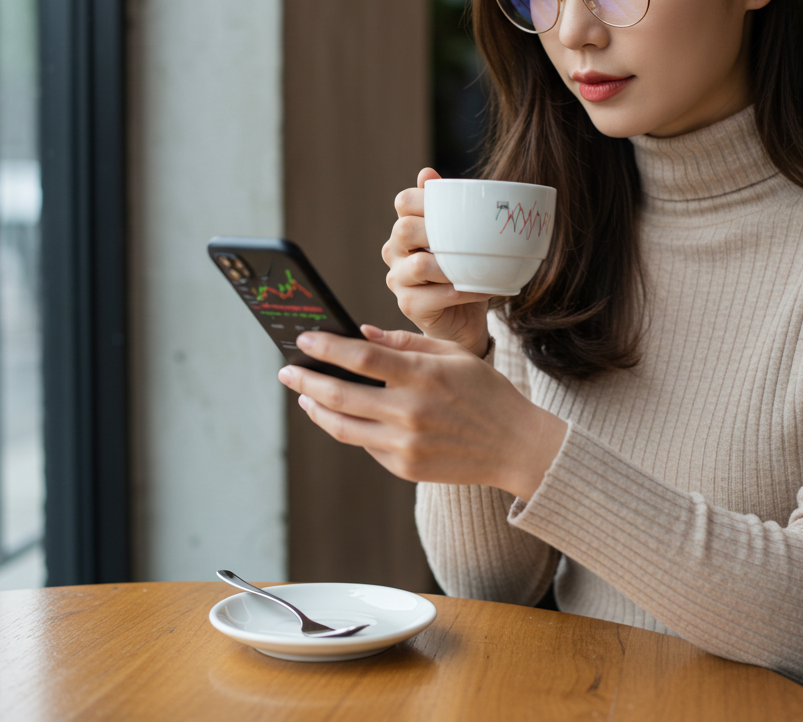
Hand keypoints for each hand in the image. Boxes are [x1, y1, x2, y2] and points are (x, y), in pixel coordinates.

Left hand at [278, 326, 567, 501]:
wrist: (515, 446)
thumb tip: (361, 334)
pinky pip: (366, 445)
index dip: (327, 347)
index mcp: (424, 376)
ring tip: (304, 395)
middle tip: (287, 370)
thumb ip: (405, 343)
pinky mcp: (405, 468)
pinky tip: (340, 414)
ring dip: (316, 408)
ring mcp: (405, 444)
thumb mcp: (453, 355)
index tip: (304, 338)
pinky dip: (349, 427)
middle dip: (307, 379)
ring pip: (343, 427)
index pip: (361, 358)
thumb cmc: (485, 392)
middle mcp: (411, 411)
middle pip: (341, 394)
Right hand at [384, 167, 490, 356]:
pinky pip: (437, 295)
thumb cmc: (461, 272)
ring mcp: (398, 280)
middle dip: (438, 230)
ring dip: (453, 265)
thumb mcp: (458, 237)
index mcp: (404, 230)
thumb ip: (445, 207)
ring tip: (478, 265)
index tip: (456, 203)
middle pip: (405, 230)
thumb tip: (426, 172)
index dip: (425, 197)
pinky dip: (465, 290)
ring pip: (420, 265)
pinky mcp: (409, 306)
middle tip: (470, 236)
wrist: (465, 318)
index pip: (404, 202)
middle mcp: (394, 253)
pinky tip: (484, 287)